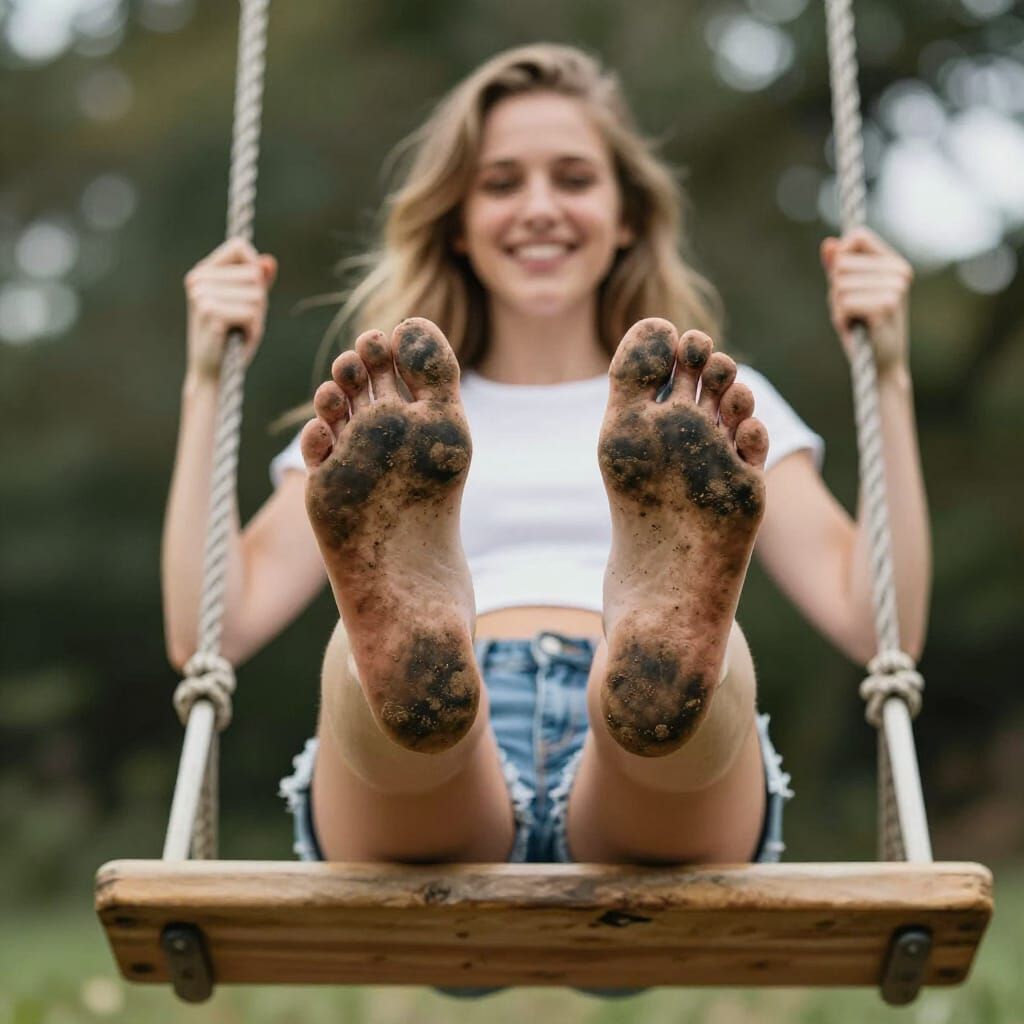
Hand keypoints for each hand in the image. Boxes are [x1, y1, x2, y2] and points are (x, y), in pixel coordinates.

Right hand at [183, 238, 277, 379]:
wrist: (211, 373)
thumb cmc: (231, 339)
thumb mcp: (247, 305)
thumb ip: (257, 282)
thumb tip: (268, 261)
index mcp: (203, 272)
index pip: (240, 246)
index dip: (255, 268)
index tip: (248, 293)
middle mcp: (198, 279)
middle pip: (254, 274)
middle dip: (259, 302)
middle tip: (240, 322)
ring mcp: (201, 294)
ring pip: (256, 295)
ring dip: (256, 318)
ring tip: (237, 330)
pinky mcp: (209, 312)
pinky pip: (251, 313)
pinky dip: (252, 330)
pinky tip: (237, 338)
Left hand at [820, 227, 911, 374]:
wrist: (880, 366)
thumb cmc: (862, 328)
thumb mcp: (848, 293)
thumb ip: (839, 267)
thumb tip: (829, 244)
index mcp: (895, 263)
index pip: (857, 236)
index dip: (841, 257)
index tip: (845, 281)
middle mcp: (899, 271)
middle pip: (841, 263)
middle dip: (836, 291)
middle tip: (852, 310)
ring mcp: (895, 288)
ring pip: (839, 285)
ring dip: (838, 307)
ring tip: (855, 320)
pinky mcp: (887, 306)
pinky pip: (843, 303)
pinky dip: (841, 319)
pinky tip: (855, 328)